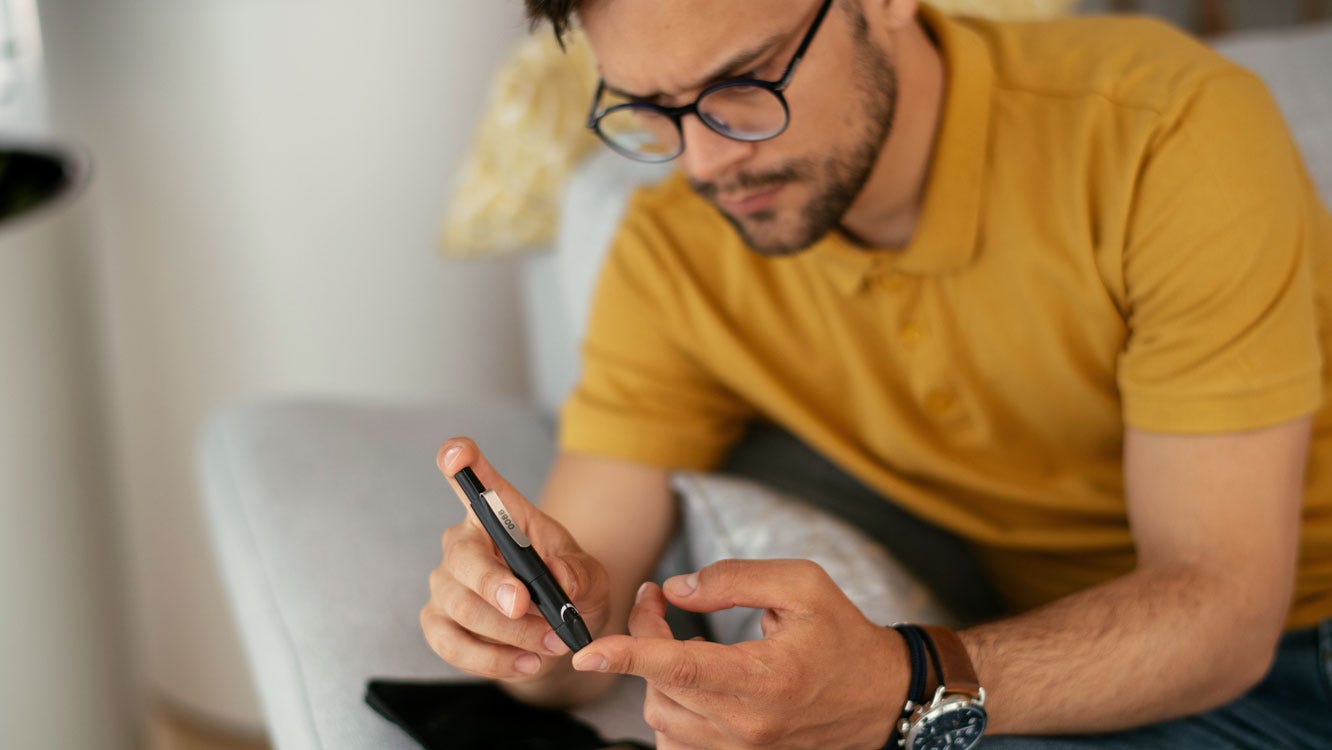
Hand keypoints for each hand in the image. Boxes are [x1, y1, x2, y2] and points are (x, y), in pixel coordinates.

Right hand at [420, 437, 611, 682]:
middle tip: (526, 606)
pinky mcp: (438, 623)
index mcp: (499, 515)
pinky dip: (491, 660)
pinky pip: (451, 644)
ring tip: (549, 645)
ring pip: (461, 607)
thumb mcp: (590, 577)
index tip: (457, 451)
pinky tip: (525, 663)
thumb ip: (579, 573)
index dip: (461, 462)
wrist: (559, 636)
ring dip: (508, 632)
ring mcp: (445, 584)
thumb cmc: (570, 591)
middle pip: (462, 557)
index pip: (475, 481)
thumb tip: (560, 579)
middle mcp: (464, 544)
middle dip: (494, 585)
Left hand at [573, 559, 907, 749]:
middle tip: (657, 601)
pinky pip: (675, 741)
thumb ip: (736, 579)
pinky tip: (684, 682)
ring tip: (672, 638)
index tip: (587, 653)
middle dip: (644, 637)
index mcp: (764, 677)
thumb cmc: (843, 636)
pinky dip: (667, 708)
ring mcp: (742, 749)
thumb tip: (678, 589)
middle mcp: (748, 723)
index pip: (681, 667)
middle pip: (661, 685)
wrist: (881, 696)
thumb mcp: (803, 585)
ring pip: (660, 716)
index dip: (630, 655)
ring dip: (653, 674)